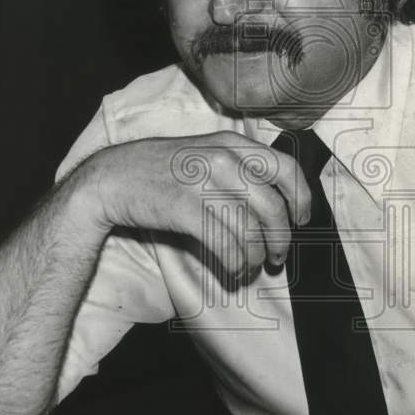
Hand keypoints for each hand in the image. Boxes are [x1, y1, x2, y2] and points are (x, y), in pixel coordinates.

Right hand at [80, 131, 309, 277]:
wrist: (113, 177)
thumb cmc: (160, 170)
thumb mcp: (203, 153)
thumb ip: (237, 168)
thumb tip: (274, 206)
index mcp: (231, 144)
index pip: (285, 167)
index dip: (301, 197)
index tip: (302, 219)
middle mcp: (222, 159)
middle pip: (272, 207)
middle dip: (280, 239)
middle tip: (277, 257)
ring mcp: (203, 183)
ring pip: (250, 231)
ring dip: (256, 258)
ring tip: (250, 267)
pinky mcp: (185, 209)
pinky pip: (226, 245)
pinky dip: (235, 265)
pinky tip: (232, 270)